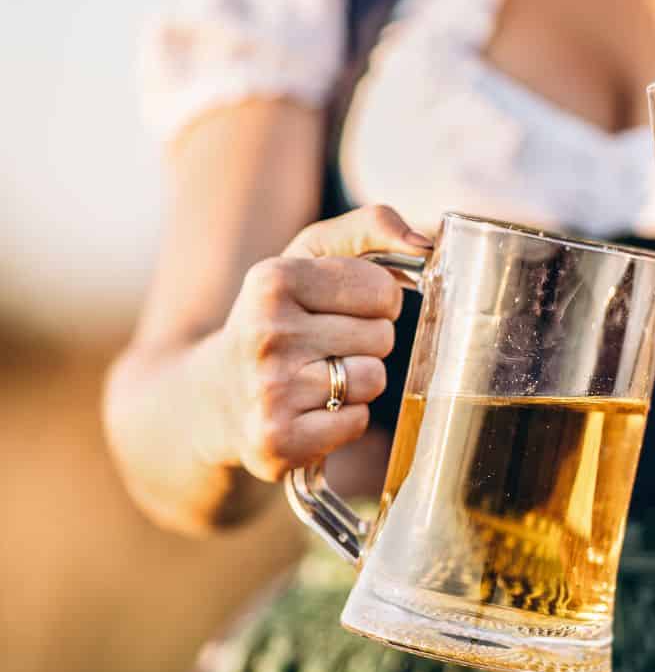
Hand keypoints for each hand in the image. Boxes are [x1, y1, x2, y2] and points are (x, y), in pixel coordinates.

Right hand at [216, 205, 430, 481]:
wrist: (211, 398)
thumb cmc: (277, 321)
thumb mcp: (307, 259)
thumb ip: (368, 229)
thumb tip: (425, 242)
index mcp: (272, 280)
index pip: (382, 290)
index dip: (375, 304)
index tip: (341, 311)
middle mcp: (266, 333)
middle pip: (382, 337)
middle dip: (364, 344)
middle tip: (322, 350)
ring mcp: (270, 391)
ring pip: (373, 381)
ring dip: (356, 383)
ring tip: (316, 381)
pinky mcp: (277, 441)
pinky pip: (356, 423)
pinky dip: (343, 421)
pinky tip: (310, 412)